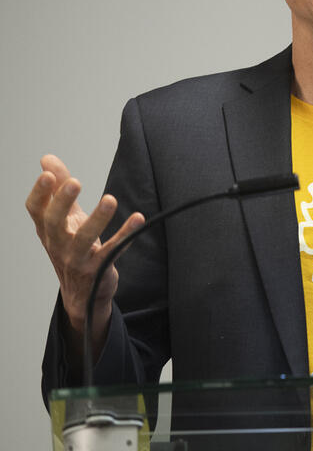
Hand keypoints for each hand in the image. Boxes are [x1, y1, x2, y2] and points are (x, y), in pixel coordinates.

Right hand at [26, 154, 142, 352]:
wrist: (83, 292)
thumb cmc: (72, 247)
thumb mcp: (65, 218)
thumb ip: (58, 188)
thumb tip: (47, 158)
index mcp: (47, 229)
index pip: (35, 210)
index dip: (40, 193)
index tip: (47, 174)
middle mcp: (58, 244)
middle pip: (54, 223)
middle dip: (62, 202)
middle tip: (74, 182)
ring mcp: (77, 258)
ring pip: (84, 239)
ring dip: (97, 219)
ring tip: (110, 199)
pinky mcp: (99, 268)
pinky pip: (113, 250)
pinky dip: (125, 234)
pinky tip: (138, 218)